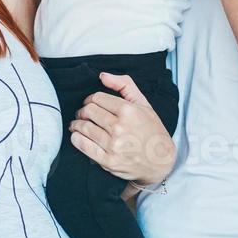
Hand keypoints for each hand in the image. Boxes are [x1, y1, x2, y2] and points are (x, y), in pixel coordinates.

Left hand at [69, 72, 174, 187]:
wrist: (160, 161)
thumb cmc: (152, 131)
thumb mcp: (144, 103)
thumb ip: (124, 85)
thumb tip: (102, 76)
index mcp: (128, 111)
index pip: (97, 98)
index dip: (90, 99)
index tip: (90, 103)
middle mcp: (120, 127)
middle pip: (88, 111)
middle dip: (82, 111)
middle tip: (83, 114)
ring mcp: (113, 145)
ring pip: (83, 127)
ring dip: (76, 124)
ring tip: (77, 124)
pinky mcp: (108, 161)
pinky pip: (83, 145)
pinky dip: (76, 138)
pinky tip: (77, 136)